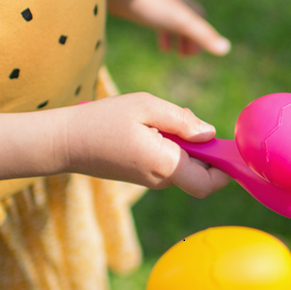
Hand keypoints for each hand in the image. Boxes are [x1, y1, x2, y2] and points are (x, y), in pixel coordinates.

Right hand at [61, 93, 229, 196]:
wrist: (64, 142)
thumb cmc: (103, 120)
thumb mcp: (146, 106)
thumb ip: (182, 120)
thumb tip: (210, 134)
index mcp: (166, 164)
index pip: (210, 183)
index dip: (225, 168)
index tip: (226, 146)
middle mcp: (161, 179)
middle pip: (200, 172)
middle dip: (203, 148)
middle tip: (181, 120)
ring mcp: (151, 180)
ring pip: (184, 165)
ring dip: (184, 143)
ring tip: (156, 119)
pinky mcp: (142, 175)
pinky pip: (169, 163)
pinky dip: (169, 146)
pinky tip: (148, 126)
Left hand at [111, 0, 229, 56]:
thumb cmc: (152, 5)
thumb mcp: (181, 22)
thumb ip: (202, 35)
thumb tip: (226, 49)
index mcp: (184, 5)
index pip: (200, 18)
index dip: (200, 36)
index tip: (194, 53)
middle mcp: (172, 2)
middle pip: (186, 20)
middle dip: (187, 38)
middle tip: (183, 55)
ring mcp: (155, 2)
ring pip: (168, 19)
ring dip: (171, 35)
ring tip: (166, 50)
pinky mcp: (138, 4)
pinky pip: (151, 16)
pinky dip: (155, 28)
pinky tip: (146, 33)